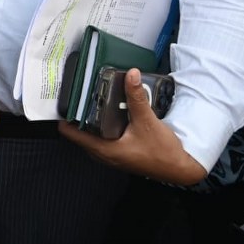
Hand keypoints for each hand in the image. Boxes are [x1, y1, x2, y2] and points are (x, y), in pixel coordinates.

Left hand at [59, 68, 207, 185]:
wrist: (181, 169)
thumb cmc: (163, 152)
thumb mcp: (148, 121)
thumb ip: (137, 98)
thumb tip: (130, 74)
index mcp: (103, 149)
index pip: (70, 132)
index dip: (64, 115)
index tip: (62, 97)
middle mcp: (102, 154)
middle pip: (78, 131)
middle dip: (77, 112)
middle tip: (76, 91)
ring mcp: (110, 155)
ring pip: (90, 133)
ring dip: (89, 117)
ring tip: (89, 96)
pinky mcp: (118, 152)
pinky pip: (101, 136)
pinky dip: (100, 123)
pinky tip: (107, 109)